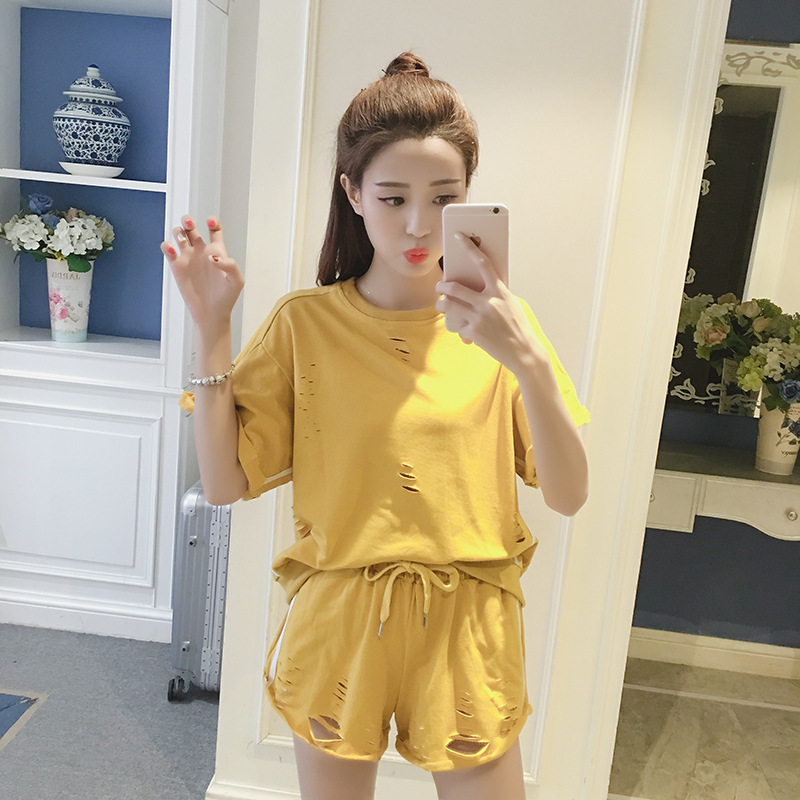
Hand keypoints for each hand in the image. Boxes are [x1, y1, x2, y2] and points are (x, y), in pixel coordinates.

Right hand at [161, 215, 243, 329]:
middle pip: (192, 228)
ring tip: (182, 238)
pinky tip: (173, 250)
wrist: (211, 313)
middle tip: (189, 223)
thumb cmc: (226, 298)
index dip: (212, 221)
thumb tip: (212, 257)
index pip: (214, 229)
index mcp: (217, 251)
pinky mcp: (177, 267)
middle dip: (188, 221)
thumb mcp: (236, 280)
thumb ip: (230, 264)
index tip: (210, 221)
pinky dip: (167, 246)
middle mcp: (201, 252)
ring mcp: (188, 258)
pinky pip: (168, 250)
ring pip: (179, 235)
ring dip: (178, 231)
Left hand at [435, 232, 545, 374]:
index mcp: (499, 291)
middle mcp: (488, 302)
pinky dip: (460, 328)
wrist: (523, 351)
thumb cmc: (517, 326)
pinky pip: (457, 326)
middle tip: (439, 287)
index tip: (459, 237)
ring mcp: (479, 318)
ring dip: (441, 305)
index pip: (483, 263)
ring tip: (442, 305)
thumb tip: (475, 284)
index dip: (469, 248)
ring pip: (449, 306)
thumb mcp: (511, 303)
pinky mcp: (473, 332)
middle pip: (454, 288)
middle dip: (441, 286)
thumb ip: (494, 293)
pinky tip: (466, 332)